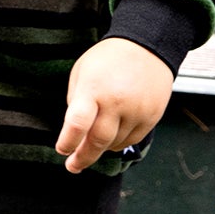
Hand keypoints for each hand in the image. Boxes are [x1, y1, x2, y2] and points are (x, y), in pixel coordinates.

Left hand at [55, 37, 173, 171]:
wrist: (147, 47)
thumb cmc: (109, 59)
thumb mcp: (82, 72)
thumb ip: (76, 101)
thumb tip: (75, 132)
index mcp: (94, 88)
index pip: (77, 123)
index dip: (68, 142)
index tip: (62, 150)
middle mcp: (117, 101)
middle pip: (98, 142)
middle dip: (83, 158)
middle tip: (73, 166)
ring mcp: (137, 110)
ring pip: (115, 144)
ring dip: (101, 148)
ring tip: (93, 143)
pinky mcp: (152, 117)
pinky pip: (132, 140)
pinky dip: (119, 142)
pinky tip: (112, 135)